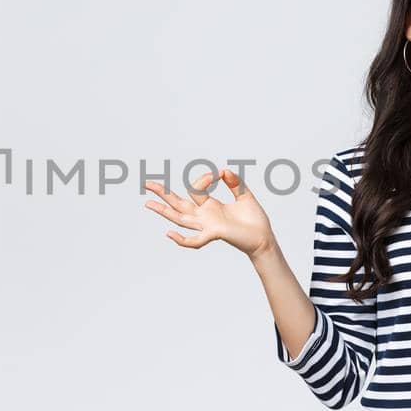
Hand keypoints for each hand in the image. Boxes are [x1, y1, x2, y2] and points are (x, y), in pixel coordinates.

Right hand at [143, 169, 276, 256]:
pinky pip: (194, 240)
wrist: (264, 238)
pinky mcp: (214, 234)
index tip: (220, 174)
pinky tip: (169, 233)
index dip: (203, 178)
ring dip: (163, 211)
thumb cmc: (254, 220)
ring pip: (180, 218)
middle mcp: (204, 216)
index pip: (195, 189)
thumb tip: (224, 170)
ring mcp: (206, 226)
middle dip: (162, 193)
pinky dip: (182, 239)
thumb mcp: (244, 195)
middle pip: (177, 204)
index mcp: (209, 206)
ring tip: (148, 203)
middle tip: (146, 183)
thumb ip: (234, 182)